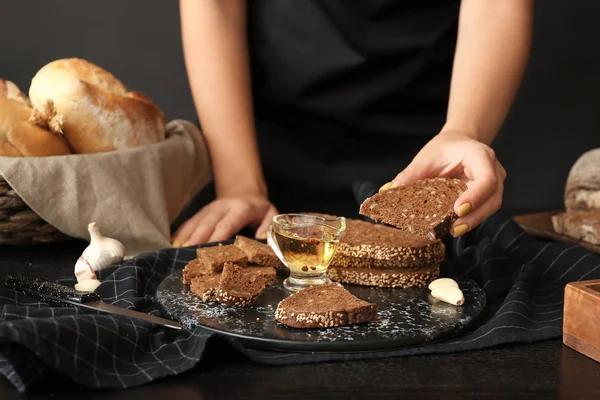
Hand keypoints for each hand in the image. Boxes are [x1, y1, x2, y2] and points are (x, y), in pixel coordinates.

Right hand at [172, 196, 277, 245]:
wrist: (244, 192)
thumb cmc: (259, 210)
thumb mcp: (270, 214)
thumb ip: (268, 227)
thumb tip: (261, 241)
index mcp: (241, 209)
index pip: (228, 223)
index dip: (218, 236)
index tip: (210, 249)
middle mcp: (223, 207)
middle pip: (208, 223)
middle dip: (198, 238)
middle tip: (188, 253)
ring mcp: (210, 209)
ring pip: (196, 222)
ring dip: (186, 236)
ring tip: (178, 250)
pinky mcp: (202, 212)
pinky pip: (190, 222)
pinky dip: (181, 232)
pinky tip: (174, 243)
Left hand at [386, 130, 506, 236]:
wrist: (458, 143)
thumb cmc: (444, 149)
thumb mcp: (426, 158)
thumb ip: (410, 175)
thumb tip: (387, 191)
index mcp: (480, 155)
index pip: (486, 178)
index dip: (474, 196)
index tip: (458, 209)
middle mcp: (493, 170)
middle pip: (493, 198)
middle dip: (475, 216)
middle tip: (454, 228)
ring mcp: (494, 185)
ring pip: (491, 207)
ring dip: (473, 221)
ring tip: (453, 230)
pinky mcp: (488, 196)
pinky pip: (483, 210)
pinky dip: (470, 219)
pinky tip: (454, 226)